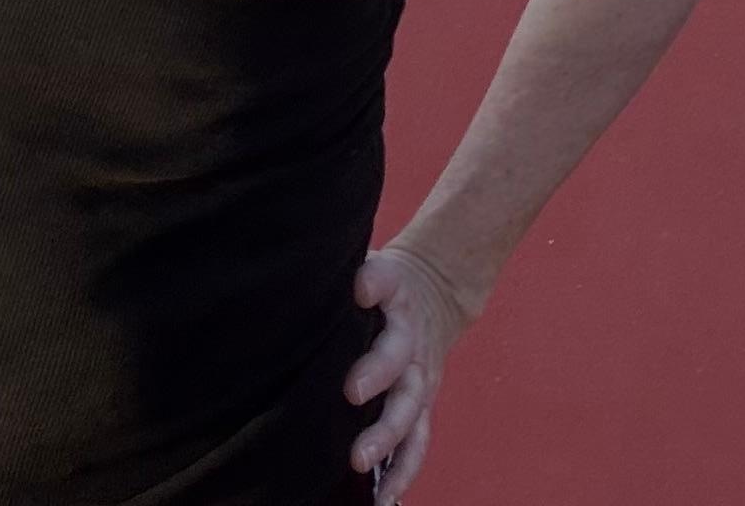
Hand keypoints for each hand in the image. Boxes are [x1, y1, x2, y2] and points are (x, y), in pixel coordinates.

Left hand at [343, 236, 474, 495]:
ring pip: (409, 408)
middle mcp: (410, 338)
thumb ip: (346, 271)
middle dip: (377, 374)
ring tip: (361, 460)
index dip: (374, 282)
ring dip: (387, 435)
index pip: (385, 281)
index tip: (360, 289)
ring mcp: (419, 376)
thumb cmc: (380, 283)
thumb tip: (308, 275)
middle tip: (352, 392)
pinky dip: (403, 471)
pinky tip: (386, 499)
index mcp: (396, 294)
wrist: (436, 289)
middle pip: (398, 357)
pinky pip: (416, 443)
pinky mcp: (421, 406)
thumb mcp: (367, 262)